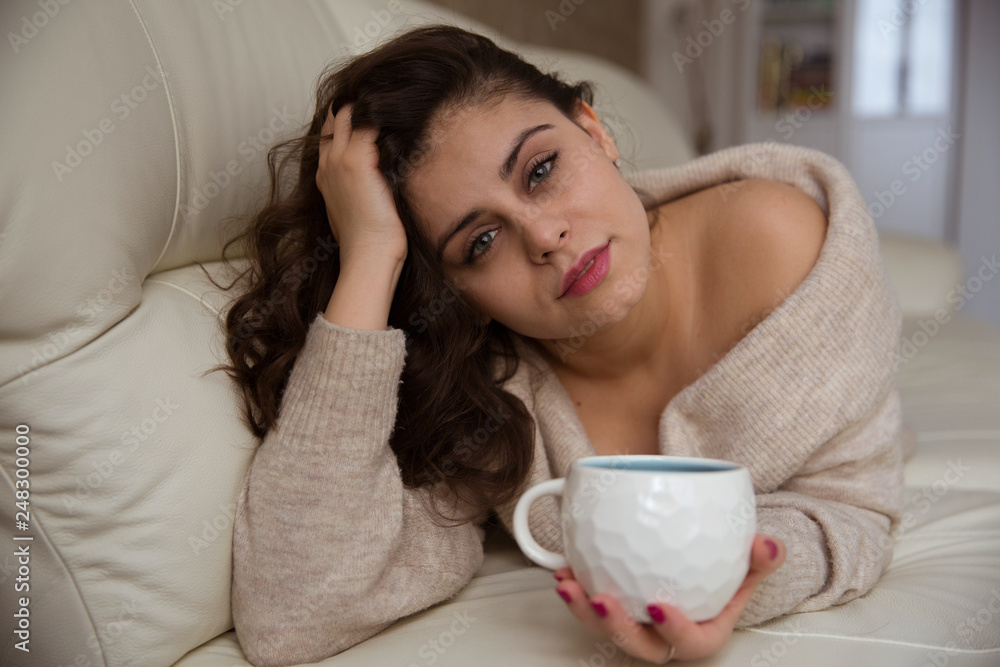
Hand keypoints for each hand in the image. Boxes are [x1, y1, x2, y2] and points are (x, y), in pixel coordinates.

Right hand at [316, 103, 406, 265]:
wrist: (368, 255)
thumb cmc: (369, 239)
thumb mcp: (360, 207)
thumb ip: (363, 185)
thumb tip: (383, 176)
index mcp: (326, 172)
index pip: (333, 128)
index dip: (351, 112)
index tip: (375, 105)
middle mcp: (328, 162)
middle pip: (338, 112)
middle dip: (361, 100)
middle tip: (391, 92)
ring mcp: (339, 160)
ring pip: (350, 111)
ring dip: (373, 102)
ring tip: (399, 95)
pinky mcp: (356, 161)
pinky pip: (366, 121)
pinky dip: (383, 112)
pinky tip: (404, 107)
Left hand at [553, 534, 785, 662]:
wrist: (701, 568)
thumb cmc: (723, 574)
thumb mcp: (749, 566)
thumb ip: (760, 559)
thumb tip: (767, 546)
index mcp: (701, 632)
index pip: (691, 642)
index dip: (674, 631)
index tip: (657, 606)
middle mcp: (663, 636)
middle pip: (638, 645)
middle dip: (615, 627)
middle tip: (600, 598)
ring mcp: (635, 625)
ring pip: (606, 629)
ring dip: (583, 610)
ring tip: (568, 584)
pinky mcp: (612, 610)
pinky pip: (589, 607)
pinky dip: (574, 589)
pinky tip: (562, 568)